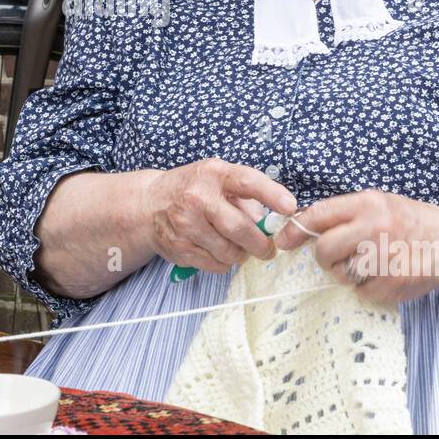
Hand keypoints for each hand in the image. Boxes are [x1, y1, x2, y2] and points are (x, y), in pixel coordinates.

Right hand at [141, 158, 296, 273]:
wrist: (148, 204)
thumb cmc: (192, 188)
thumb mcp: (217, 179)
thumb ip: (245, 197)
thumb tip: (268, 222)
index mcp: (213, 174)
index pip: (247, 182)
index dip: (271, 194)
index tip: (290, 207)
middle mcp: (198, 198)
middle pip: (240, 228)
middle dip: (261, 244)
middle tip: (268, 250)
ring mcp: (186, 224)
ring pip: (229, 252)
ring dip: (241, 255)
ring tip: (239, 247)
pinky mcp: (180, 247)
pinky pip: (215, 265)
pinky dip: (224, 263)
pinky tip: (219, 251)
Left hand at [272, 189, 438, 303]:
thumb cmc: (406, 222)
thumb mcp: (376, 205)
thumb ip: (343, 214)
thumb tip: (299, 226)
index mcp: (368, 204)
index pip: (319, 214)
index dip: (295, 230)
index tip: (282, 241)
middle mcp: (376, 228)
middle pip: (325, 249)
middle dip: (324, 258)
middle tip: (335, 258)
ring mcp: (386, 257)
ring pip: (342, 273)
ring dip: (347, 273)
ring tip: (368, 263)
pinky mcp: (394, 283)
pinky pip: (362, 291)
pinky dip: (367, 287)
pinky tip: (384, 274)